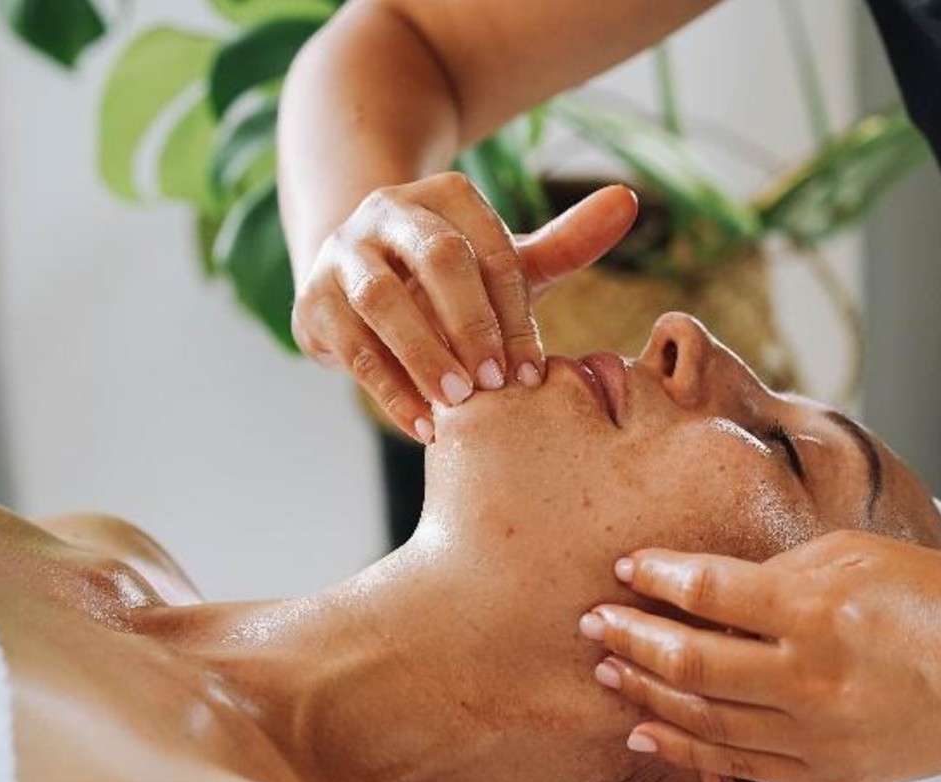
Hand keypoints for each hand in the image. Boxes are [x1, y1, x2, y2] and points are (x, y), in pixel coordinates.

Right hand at [292, 174, 638, 441]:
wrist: (359, 280)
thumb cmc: (454, 278)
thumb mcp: (507, 259)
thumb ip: (568, 240)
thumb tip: (628, 200)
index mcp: (446, 196)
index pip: (488, 248)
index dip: (512, 311)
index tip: (533, 370)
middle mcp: (389, 213)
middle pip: (436, 258)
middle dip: (470, 324)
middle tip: (496, 384)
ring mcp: (343, 253)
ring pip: (381, 299)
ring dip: (423, 354)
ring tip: (459, 405)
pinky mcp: (312, 301)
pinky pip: (349, 345)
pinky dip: (387, 389)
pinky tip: (423, 427)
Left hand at [581, 530, 940, 781]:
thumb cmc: (938, 598)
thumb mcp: (858, 554)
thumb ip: (778, 572)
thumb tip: (708, 587)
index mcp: (820, 609)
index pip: (710, 592)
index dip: (659, 578)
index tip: (629, 567)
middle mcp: (812, 678)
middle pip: (691, 660)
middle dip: (631, 637)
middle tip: (594, 621)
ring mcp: (818, 735)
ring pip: (703, 718)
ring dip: (646, 690)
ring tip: (608, 669)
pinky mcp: (827, 774)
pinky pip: (737, 765)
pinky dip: (684, 746)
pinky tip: (647, 727)